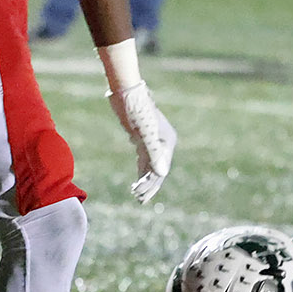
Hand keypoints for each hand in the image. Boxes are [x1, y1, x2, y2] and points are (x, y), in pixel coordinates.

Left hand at [108, 81, 176, 202]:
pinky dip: (141, 170)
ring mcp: (152, 140)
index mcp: (167, 142)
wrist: (125, 91)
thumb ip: (154, 153)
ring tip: (136, 194)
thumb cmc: (135, 110)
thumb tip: (162, 174)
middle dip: (150, 186)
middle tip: (139, 200)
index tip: (140, 197)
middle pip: (158, 169)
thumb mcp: (144, 132)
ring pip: (151, 165)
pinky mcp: (142, 137)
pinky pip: (144, 159)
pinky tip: (136, 180)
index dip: (152, 185)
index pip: (161, 169)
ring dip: (145, 180)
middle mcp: (162, 142)